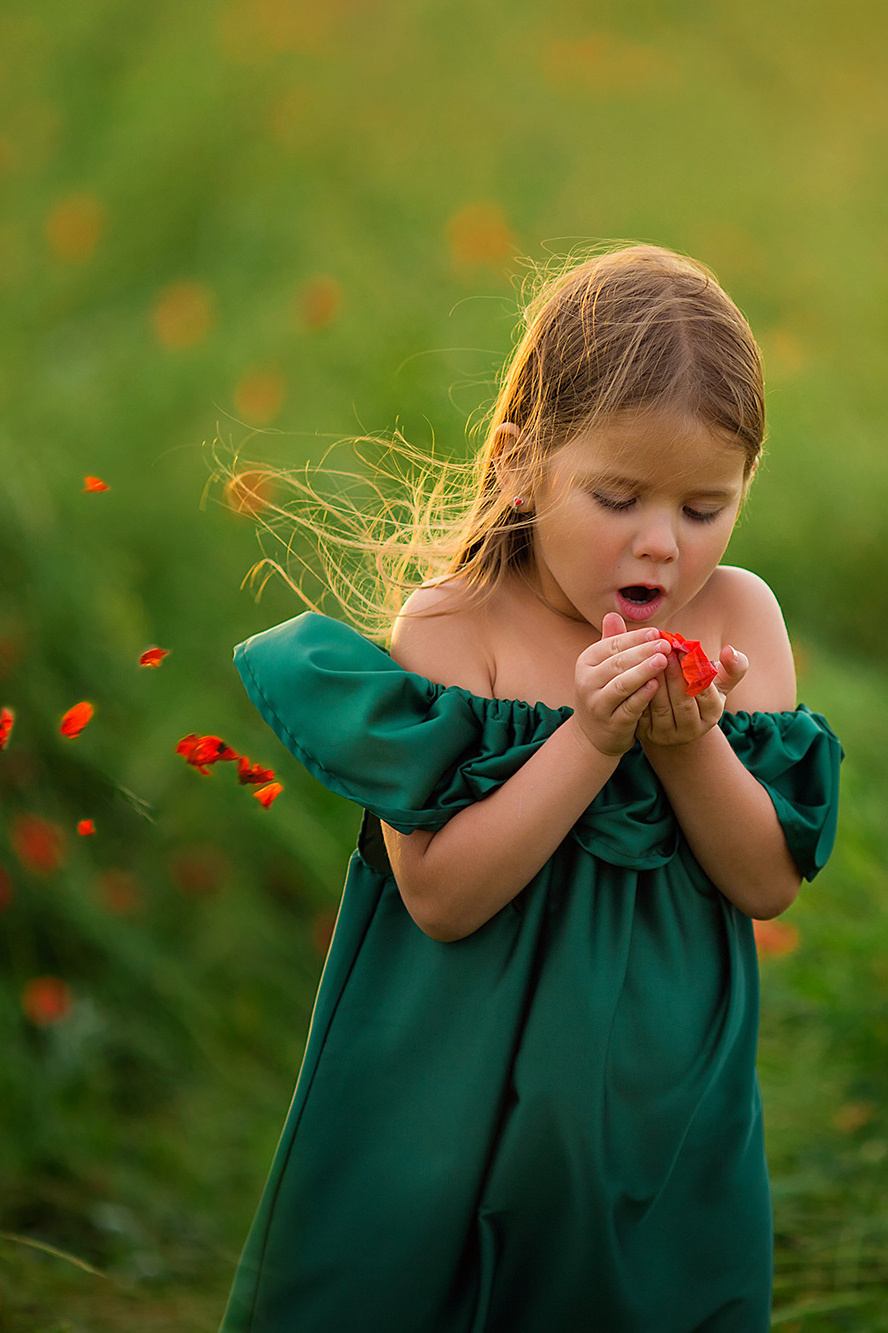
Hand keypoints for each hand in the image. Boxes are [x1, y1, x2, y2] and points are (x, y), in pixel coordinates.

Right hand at [572, 612, 670, 757]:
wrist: (593, 734)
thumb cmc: (604, 692)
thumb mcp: (603, 667)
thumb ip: (611, 642)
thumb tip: (612, 614)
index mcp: (586, 662)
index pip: (612, 644)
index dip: (636, 637)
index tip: (658, 632)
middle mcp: (587, 681)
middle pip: (618, 662)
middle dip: (644, 651)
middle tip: (666, 643)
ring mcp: (597, 703)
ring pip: (623, 683)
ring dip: (644, 670)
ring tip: (664, 660)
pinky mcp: (611, 722)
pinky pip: (629, 706)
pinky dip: (643, 695)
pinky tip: (657, 686)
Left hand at [636, 642, 748, 747]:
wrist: (672, 714)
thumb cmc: (699, 691)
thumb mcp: (719, 681)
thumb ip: (733, 667)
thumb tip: (731, 650)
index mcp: (711, 716)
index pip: (706, 695)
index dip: (695, 673)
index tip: (686, 652)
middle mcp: (691, 730)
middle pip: (683, 703)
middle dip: (675, 676)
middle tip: (666, 652)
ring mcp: (667, 735)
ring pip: (661, 707)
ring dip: (656, 682)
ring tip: (651, 660)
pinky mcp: (645, 733)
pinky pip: (642, 711)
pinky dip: (640, 692)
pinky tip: (637, 673)